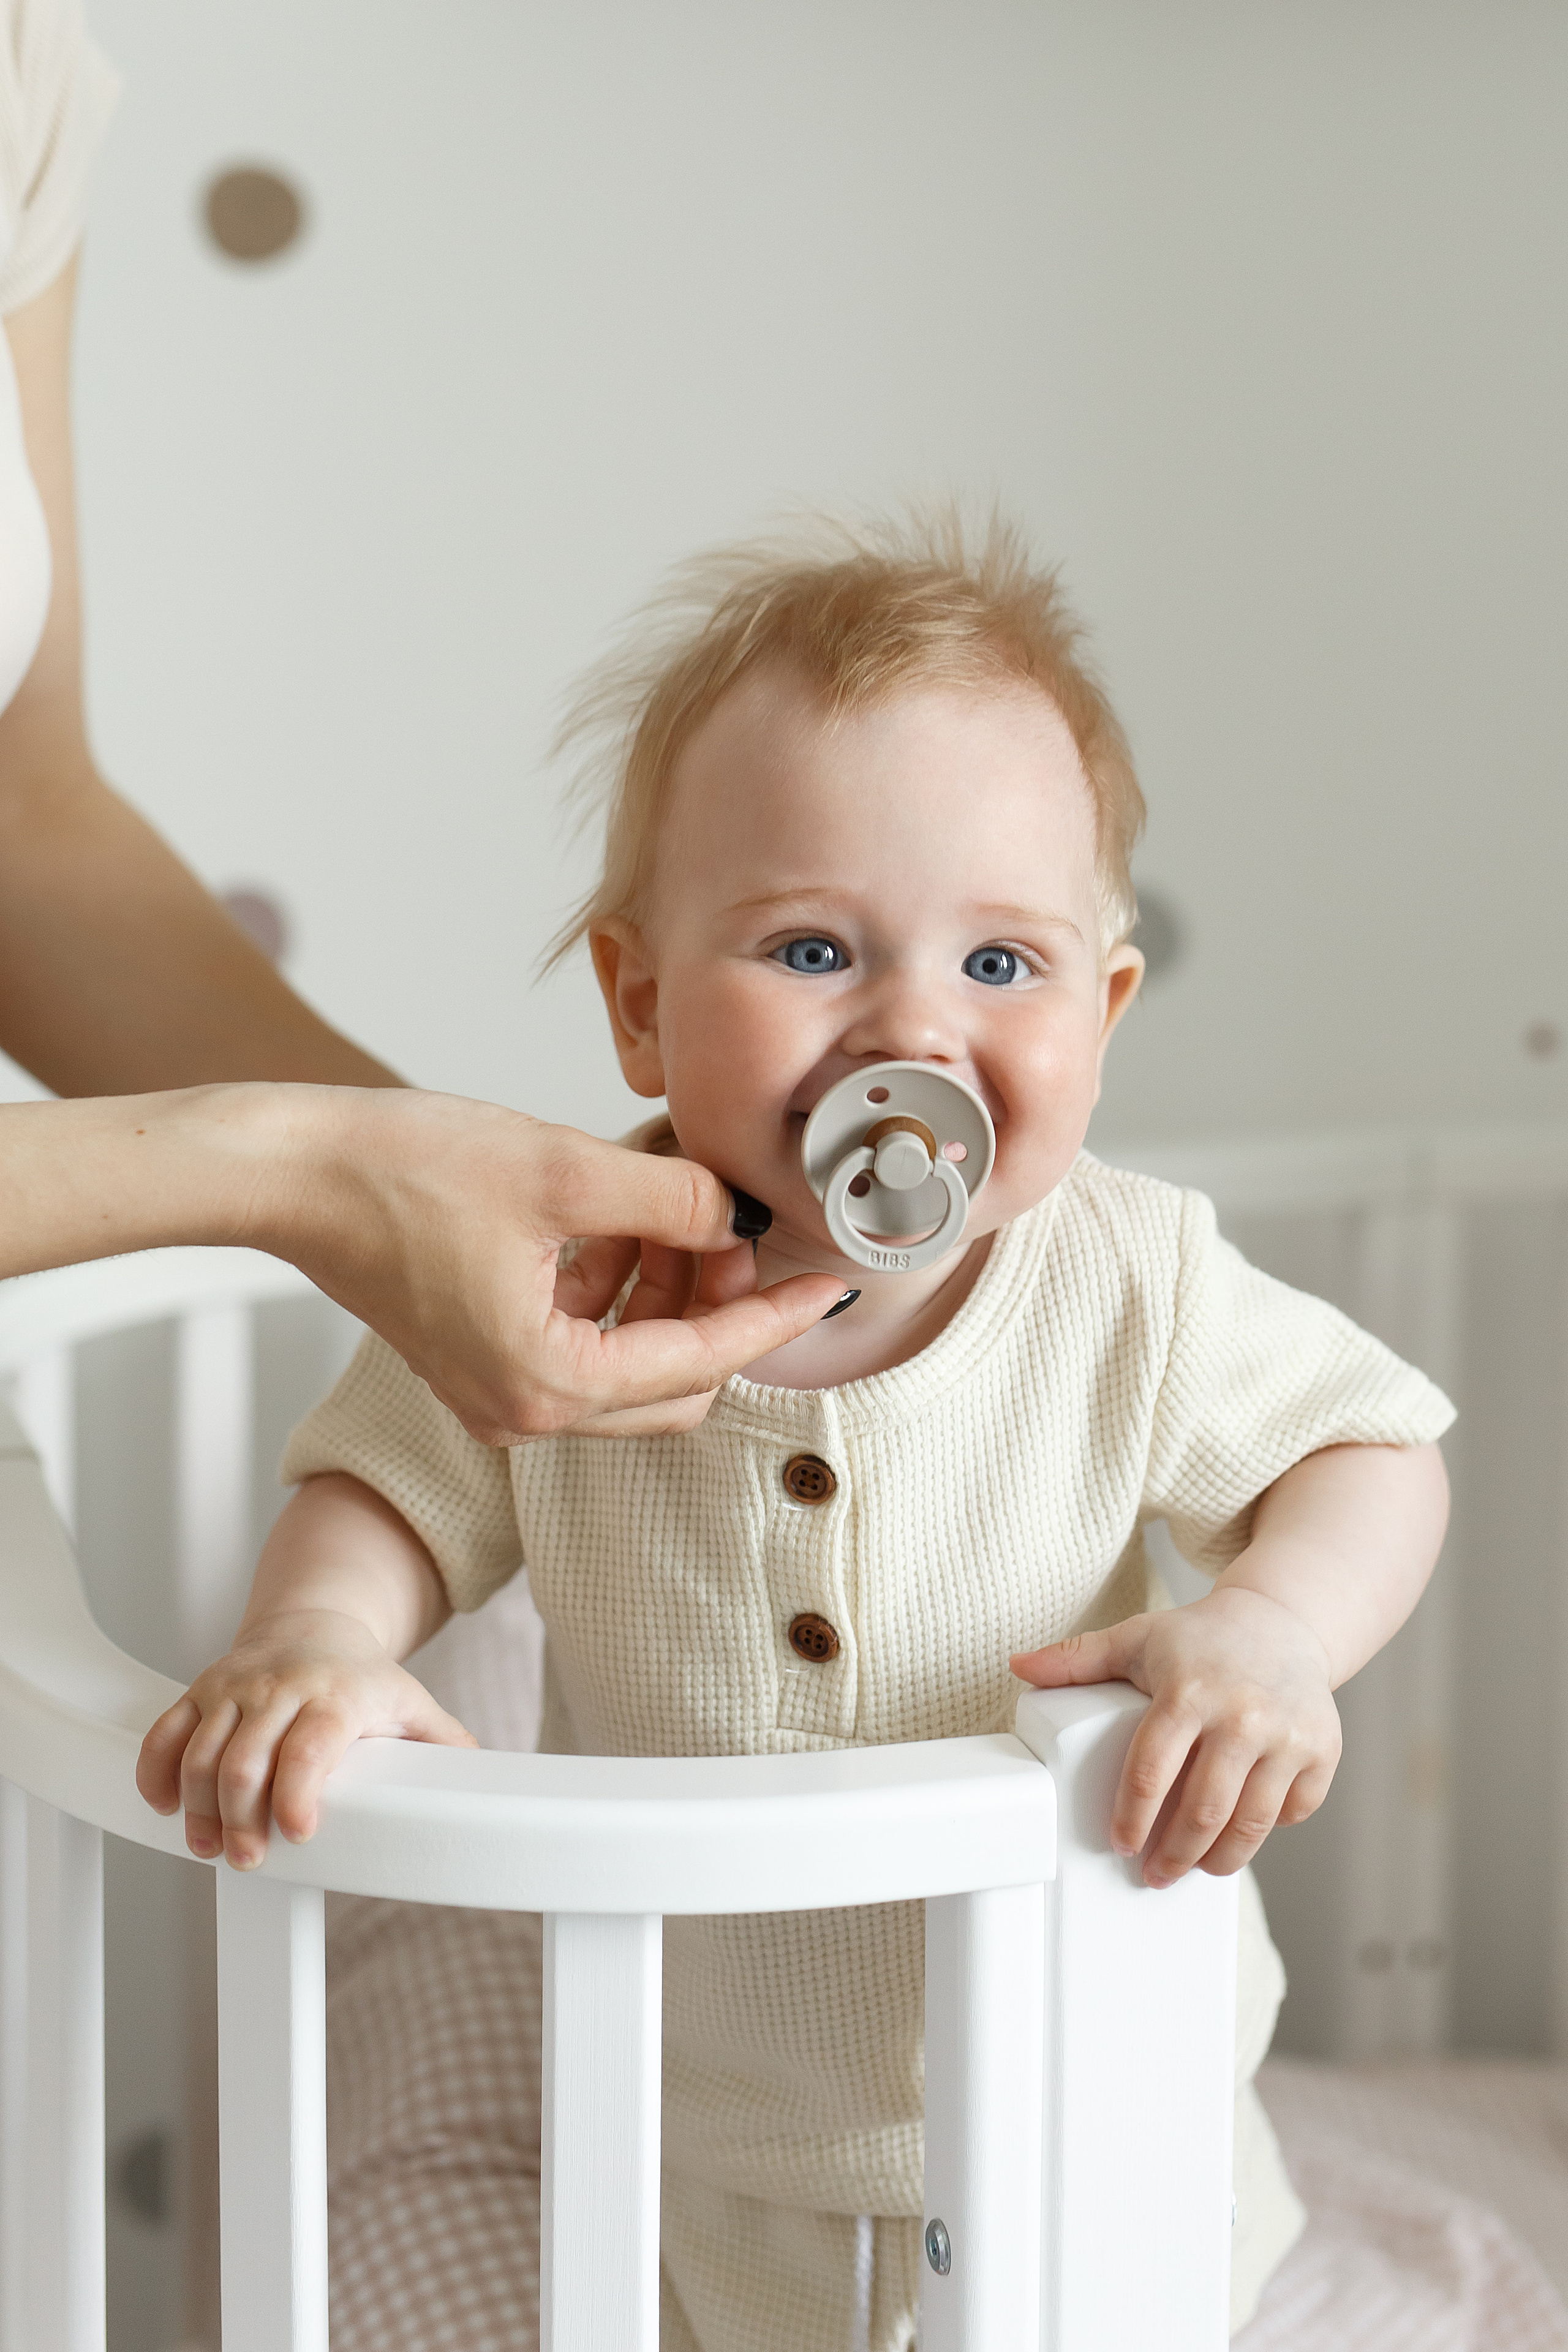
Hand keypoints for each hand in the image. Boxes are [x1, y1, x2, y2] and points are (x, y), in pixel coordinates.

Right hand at [135, 1610, 474, 1868]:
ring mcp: (235, 1688)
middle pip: (247, 1758)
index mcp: (337, 1695)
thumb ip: (444, 1745)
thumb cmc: (364, 1677)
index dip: (299, 1791)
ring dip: (199, 1808)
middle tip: (249, 1859)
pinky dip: (156, 1773)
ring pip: (201, 1751)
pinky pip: (165, 1733)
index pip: (312, 1744)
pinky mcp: (200, 1690)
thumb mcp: (411, 1702)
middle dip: (242, 1818)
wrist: (315, 1622)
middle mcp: (280, 1687)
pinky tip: (166, 1808)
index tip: (299, 1834)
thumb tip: (484, 1784)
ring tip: (210, 1848)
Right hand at [261, 1089, 846, 1442]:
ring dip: (670, 1294)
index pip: (701, 1363)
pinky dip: (619, 1291)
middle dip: (720, 1307)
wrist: (293, 1171)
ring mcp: (497, 1391)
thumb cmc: (400, 1169)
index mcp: (545, 1384)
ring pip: (631, 1364)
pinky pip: (583, 1344)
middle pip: (674, 1384)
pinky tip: (623, 1222)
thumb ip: (671, 1198)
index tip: (827, 1281)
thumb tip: (742, 1211)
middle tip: (736, 1225)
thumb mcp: (562, 1169)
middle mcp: (522, 1411)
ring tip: (680, 1208)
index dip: (773, 1317)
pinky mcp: (479, 1358)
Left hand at [1012, 1586, 1341, 1885]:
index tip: (1120, 1844)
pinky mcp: (1324, 1750)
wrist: (1283, 1620)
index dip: (1132, 1818)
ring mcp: (1288, 1735)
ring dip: (1219, 1859)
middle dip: (1173, 1855)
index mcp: (1188, 1691)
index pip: (1151, 1772)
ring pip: (1251, 1823)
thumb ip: (1077, 1659)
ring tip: (1197, 1868)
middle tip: (1155, 1874)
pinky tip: (1244, 1831)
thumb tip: (1018, 1665)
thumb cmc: (1200, 1639)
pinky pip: (1294, 1811)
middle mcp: (1242, 1715)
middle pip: (1202, 1811)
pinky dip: (1269, 1830)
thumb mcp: (1136, 1640)